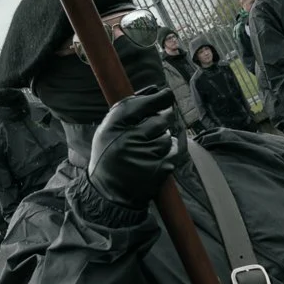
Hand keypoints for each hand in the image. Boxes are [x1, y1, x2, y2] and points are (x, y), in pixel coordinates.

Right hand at [88, 89, 185, 205]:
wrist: (108, 193)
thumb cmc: (110, 157)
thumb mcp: (108, 130)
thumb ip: (129, 109)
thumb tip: (157, 90)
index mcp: (113, 128)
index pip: (139, 105)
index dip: (157, 98)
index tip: (167, 94)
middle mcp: (128, 141)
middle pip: (160, 120)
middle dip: (164, 119)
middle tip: (160, 122)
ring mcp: (144, 157)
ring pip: (168, 137)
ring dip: (165, 138)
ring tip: (151, 146)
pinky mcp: (158, 170)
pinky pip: (175, 151)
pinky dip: (173, 149)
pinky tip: (163, 152)